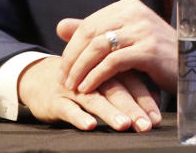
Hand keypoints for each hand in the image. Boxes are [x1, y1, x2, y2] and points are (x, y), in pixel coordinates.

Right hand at [17, 55, 160, 131]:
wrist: (38, 77)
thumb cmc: (80, 81)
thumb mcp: (104, 80)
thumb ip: (129, 85)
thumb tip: (156, 95)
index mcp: (107, 69)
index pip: (130, 82)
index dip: (144, 100)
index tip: (156, 118)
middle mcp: (92, 77)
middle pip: (115, 90)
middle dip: (132, 109)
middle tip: (145, 125)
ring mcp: (74, 88)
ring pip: (94, 99)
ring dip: (109, 112)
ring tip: (124, 125)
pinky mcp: (55, 100)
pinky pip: (68, 108)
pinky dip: (79, 116)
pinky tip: (90, 125)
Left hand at [58, 0, 177, 94]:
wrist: (191, 67)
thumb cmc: (156, 55)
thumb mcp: (124, 40)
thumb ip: (94, 32)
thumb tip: (60, 26)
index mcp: (128, 6)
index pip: (90, 23)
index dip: (72, 46)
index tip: (63, 68)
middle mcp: (135, 12)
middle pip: (91, 33)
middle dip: (73, 58)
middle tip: (63, 79)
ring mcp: (143, 30)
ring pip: (100, 46)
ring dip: (81, 69)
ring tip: (72, 86)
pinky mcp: (149, 50)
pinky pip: (113, 62)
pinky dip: (96, 76)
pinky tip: (88, 88)